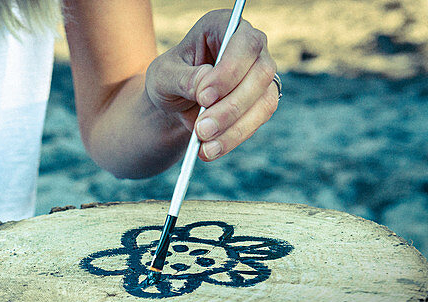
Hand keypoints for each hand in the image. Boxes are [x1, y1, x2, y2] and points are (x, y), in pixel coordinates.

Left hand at [144, 9, 278, 160]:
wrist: (174, 104)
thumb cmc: (169, 80)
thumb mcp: (163, 76)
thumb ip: (183, 78)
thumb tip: (206, 84)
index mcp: (224, 26)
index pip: (243, 42)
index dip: (229, 71)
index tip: (204, 97)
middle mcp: (250, 46)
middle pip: (260, 73)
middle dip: (231, 106)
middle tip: (201, 128)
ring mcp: (260, 75)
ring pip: (264, 100)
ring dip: (234, 126)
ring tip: (204, 144)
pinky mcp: (261, 101)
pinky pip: (258, 121)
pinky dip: (235, 137)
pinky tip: (211, 149)